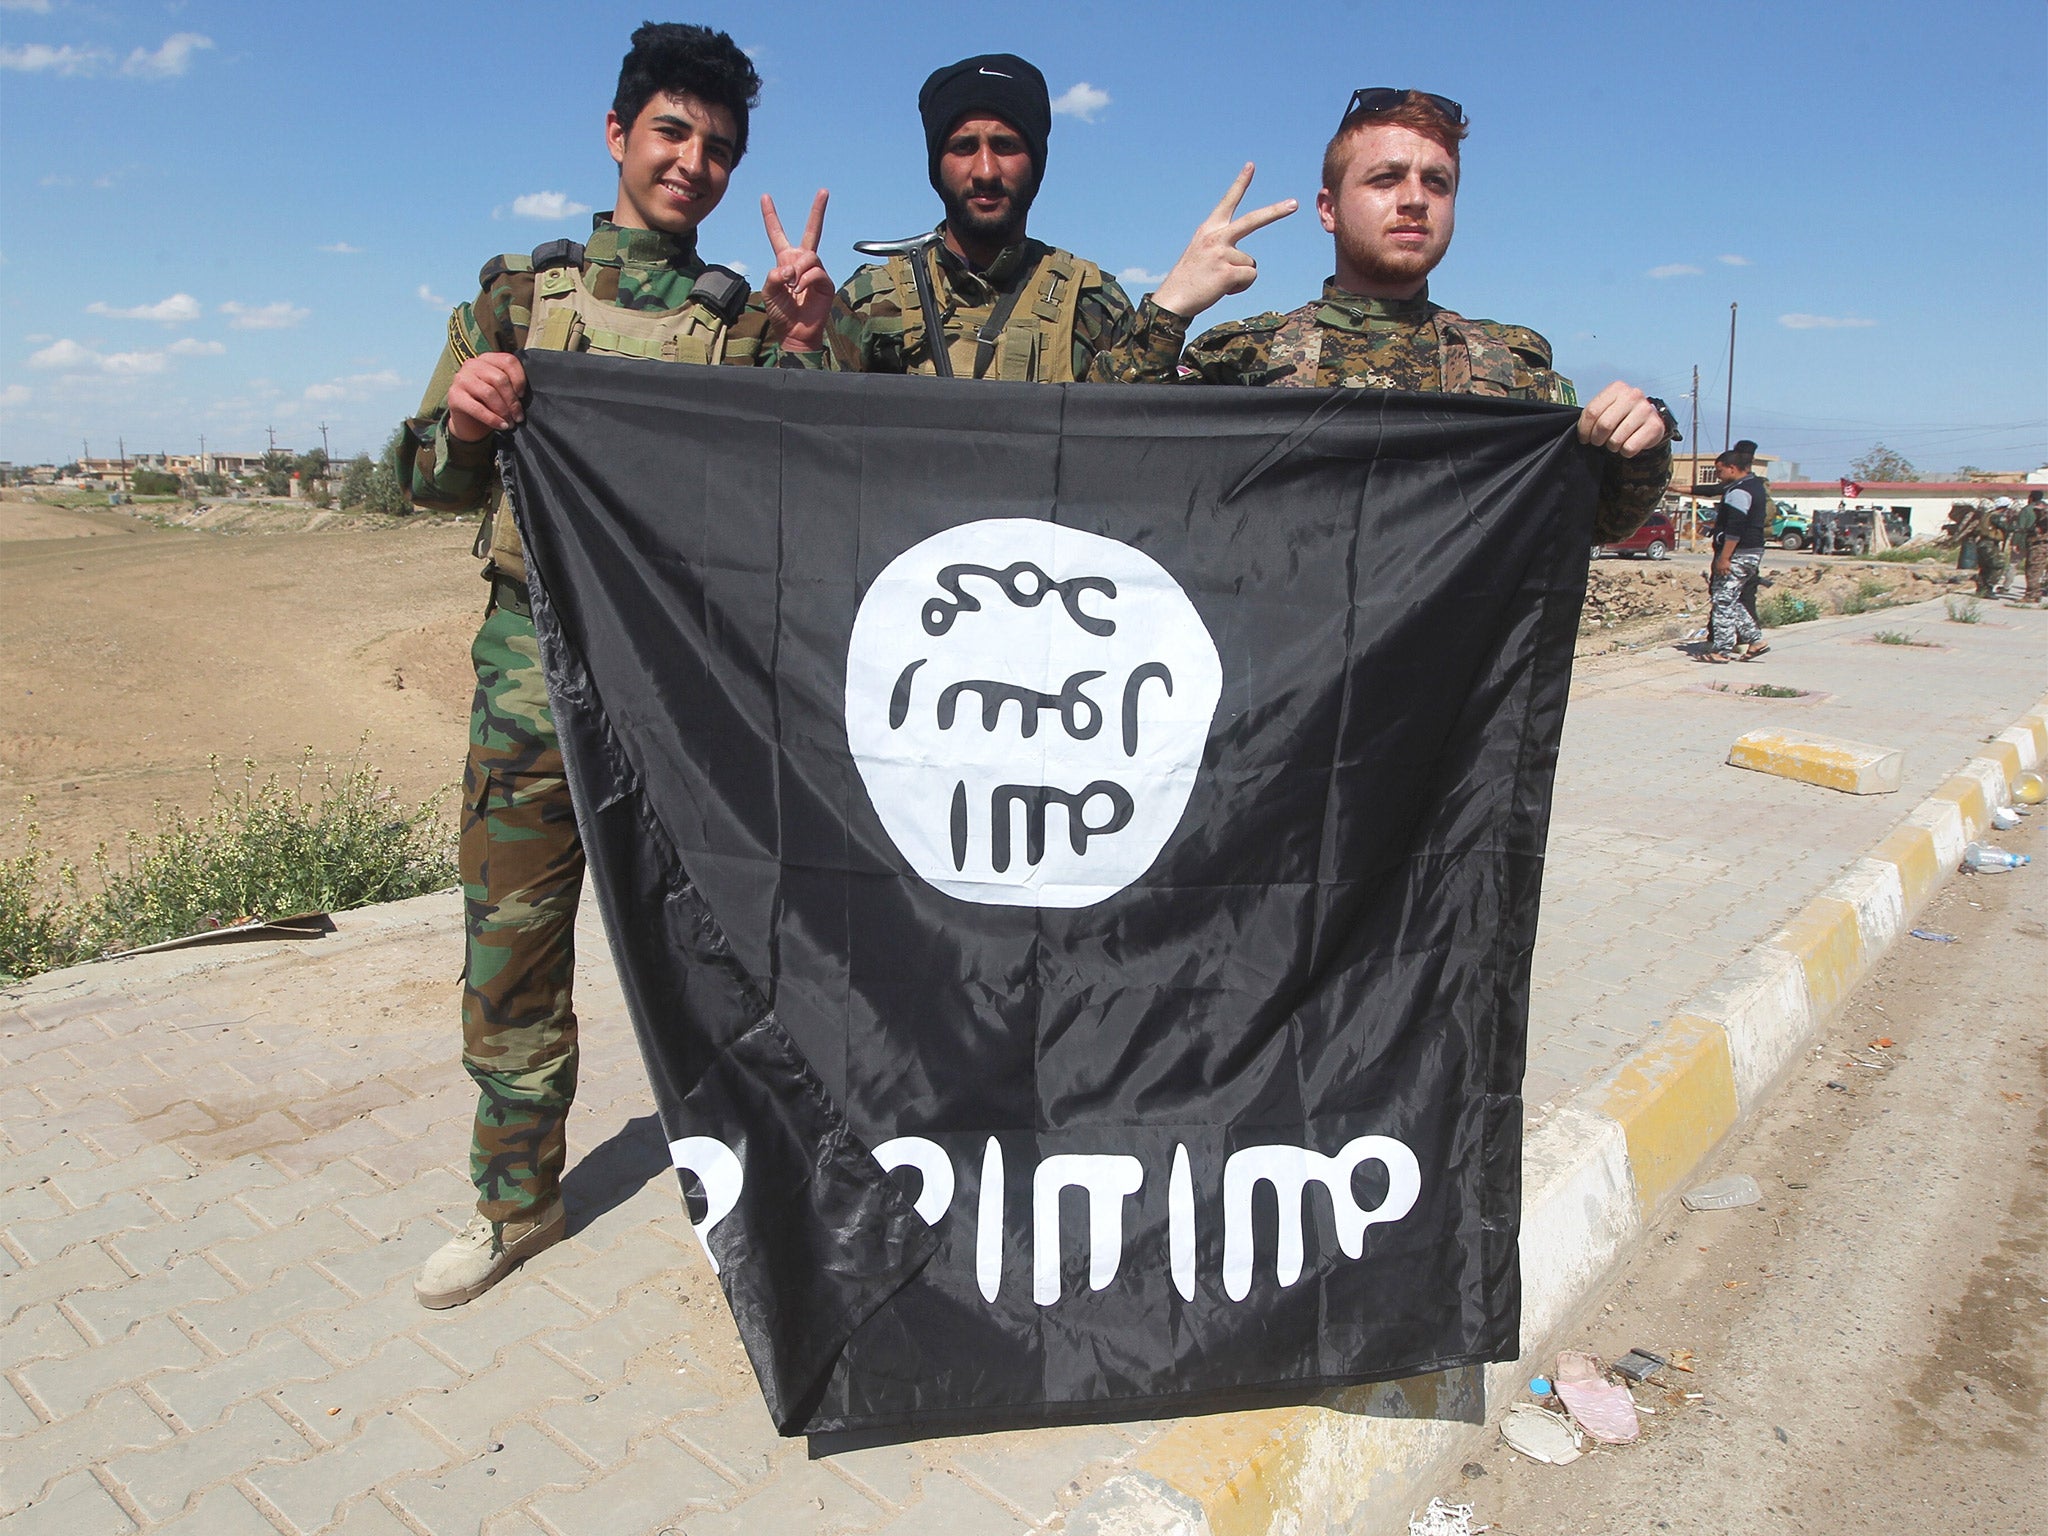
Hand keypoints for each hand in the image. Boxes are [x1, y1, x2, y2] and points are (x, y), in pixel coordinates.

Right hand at [446, 353, 526, 440]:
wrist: (467, 421)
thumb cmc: (488, 403)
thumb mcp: (501, 390)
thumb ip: (511, 385)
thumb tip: (524, 396)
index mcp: (486, 359)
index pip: (508, 361)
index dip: (519, 379)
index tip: (523, 396)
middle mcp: (472, 364)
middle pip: (500, 379)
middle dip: (513, 400)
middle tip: (518, 416)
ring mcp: (461, 379)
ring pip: (489, 393)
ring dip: (504, 411)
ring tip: (511, 423)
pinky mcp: (454, 396)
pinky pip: (477, 408)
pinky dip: (492, 419)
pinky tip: (501, 426)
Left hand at [762, 190, 832, 350]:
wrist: (795, 333)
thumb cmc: (780, 313)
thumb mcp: (768, 291)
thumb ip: (774, 275)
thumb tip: (791, 268)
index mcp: (784, 260)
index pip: (777, 233)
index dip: (770, 216)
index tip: (765, 197)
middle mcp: (802, 262)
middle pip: (811, 231)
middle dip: (818, 210)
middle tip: (824, 191)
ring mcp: (815, 271)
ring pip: (809, 256)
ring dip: (798, 270)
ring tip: (793, 286)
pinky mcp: (825, 282)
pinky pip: (815, 272)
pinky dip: (805, 280)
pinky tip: (800, 291)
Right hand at [1151, 164, 1297, 320]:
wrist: (1172, 300)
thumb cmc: (1189, 280)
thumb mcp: (1202, 255)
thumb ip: (1223, 249)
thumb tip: (1247, 266)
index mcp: (1208, 230)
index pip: (1227, 202)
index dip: (1240, 183)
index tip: (1251, 165)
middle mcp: (1215, 237)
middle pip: (1253, 220)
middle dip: (1275, 212)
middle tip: (1295, 204)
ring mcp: (1221, 253)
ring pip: (1251, 263)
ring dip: (1240, 277)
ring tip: (1218, 282)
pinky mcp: (1227, 272)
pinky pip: (1249, 278)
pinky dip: (1240, 288)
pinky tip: (1221, 289)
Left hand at [1578, 382, 1668, 456]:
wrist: (1648, 421)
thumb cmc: (1622, 416)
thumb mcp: (1607, 408)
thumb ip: (1593, 414)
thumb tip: (1581, 433)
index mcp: (1617, 388)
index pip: (1592, 412)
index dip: (1584, 429)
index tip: (1584, 438)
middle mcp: (1633, 395)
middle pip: (1604, 425)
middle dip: (1596, 439)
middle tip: (1598, 442)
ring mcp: (1646, 410)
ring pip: (1616, 439)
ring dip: (1611, 446)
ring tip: (1614, 442)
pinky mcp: (1655, 426)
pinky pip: (1630, 447)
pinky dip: (1625, 452)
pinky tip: (1627, 444)